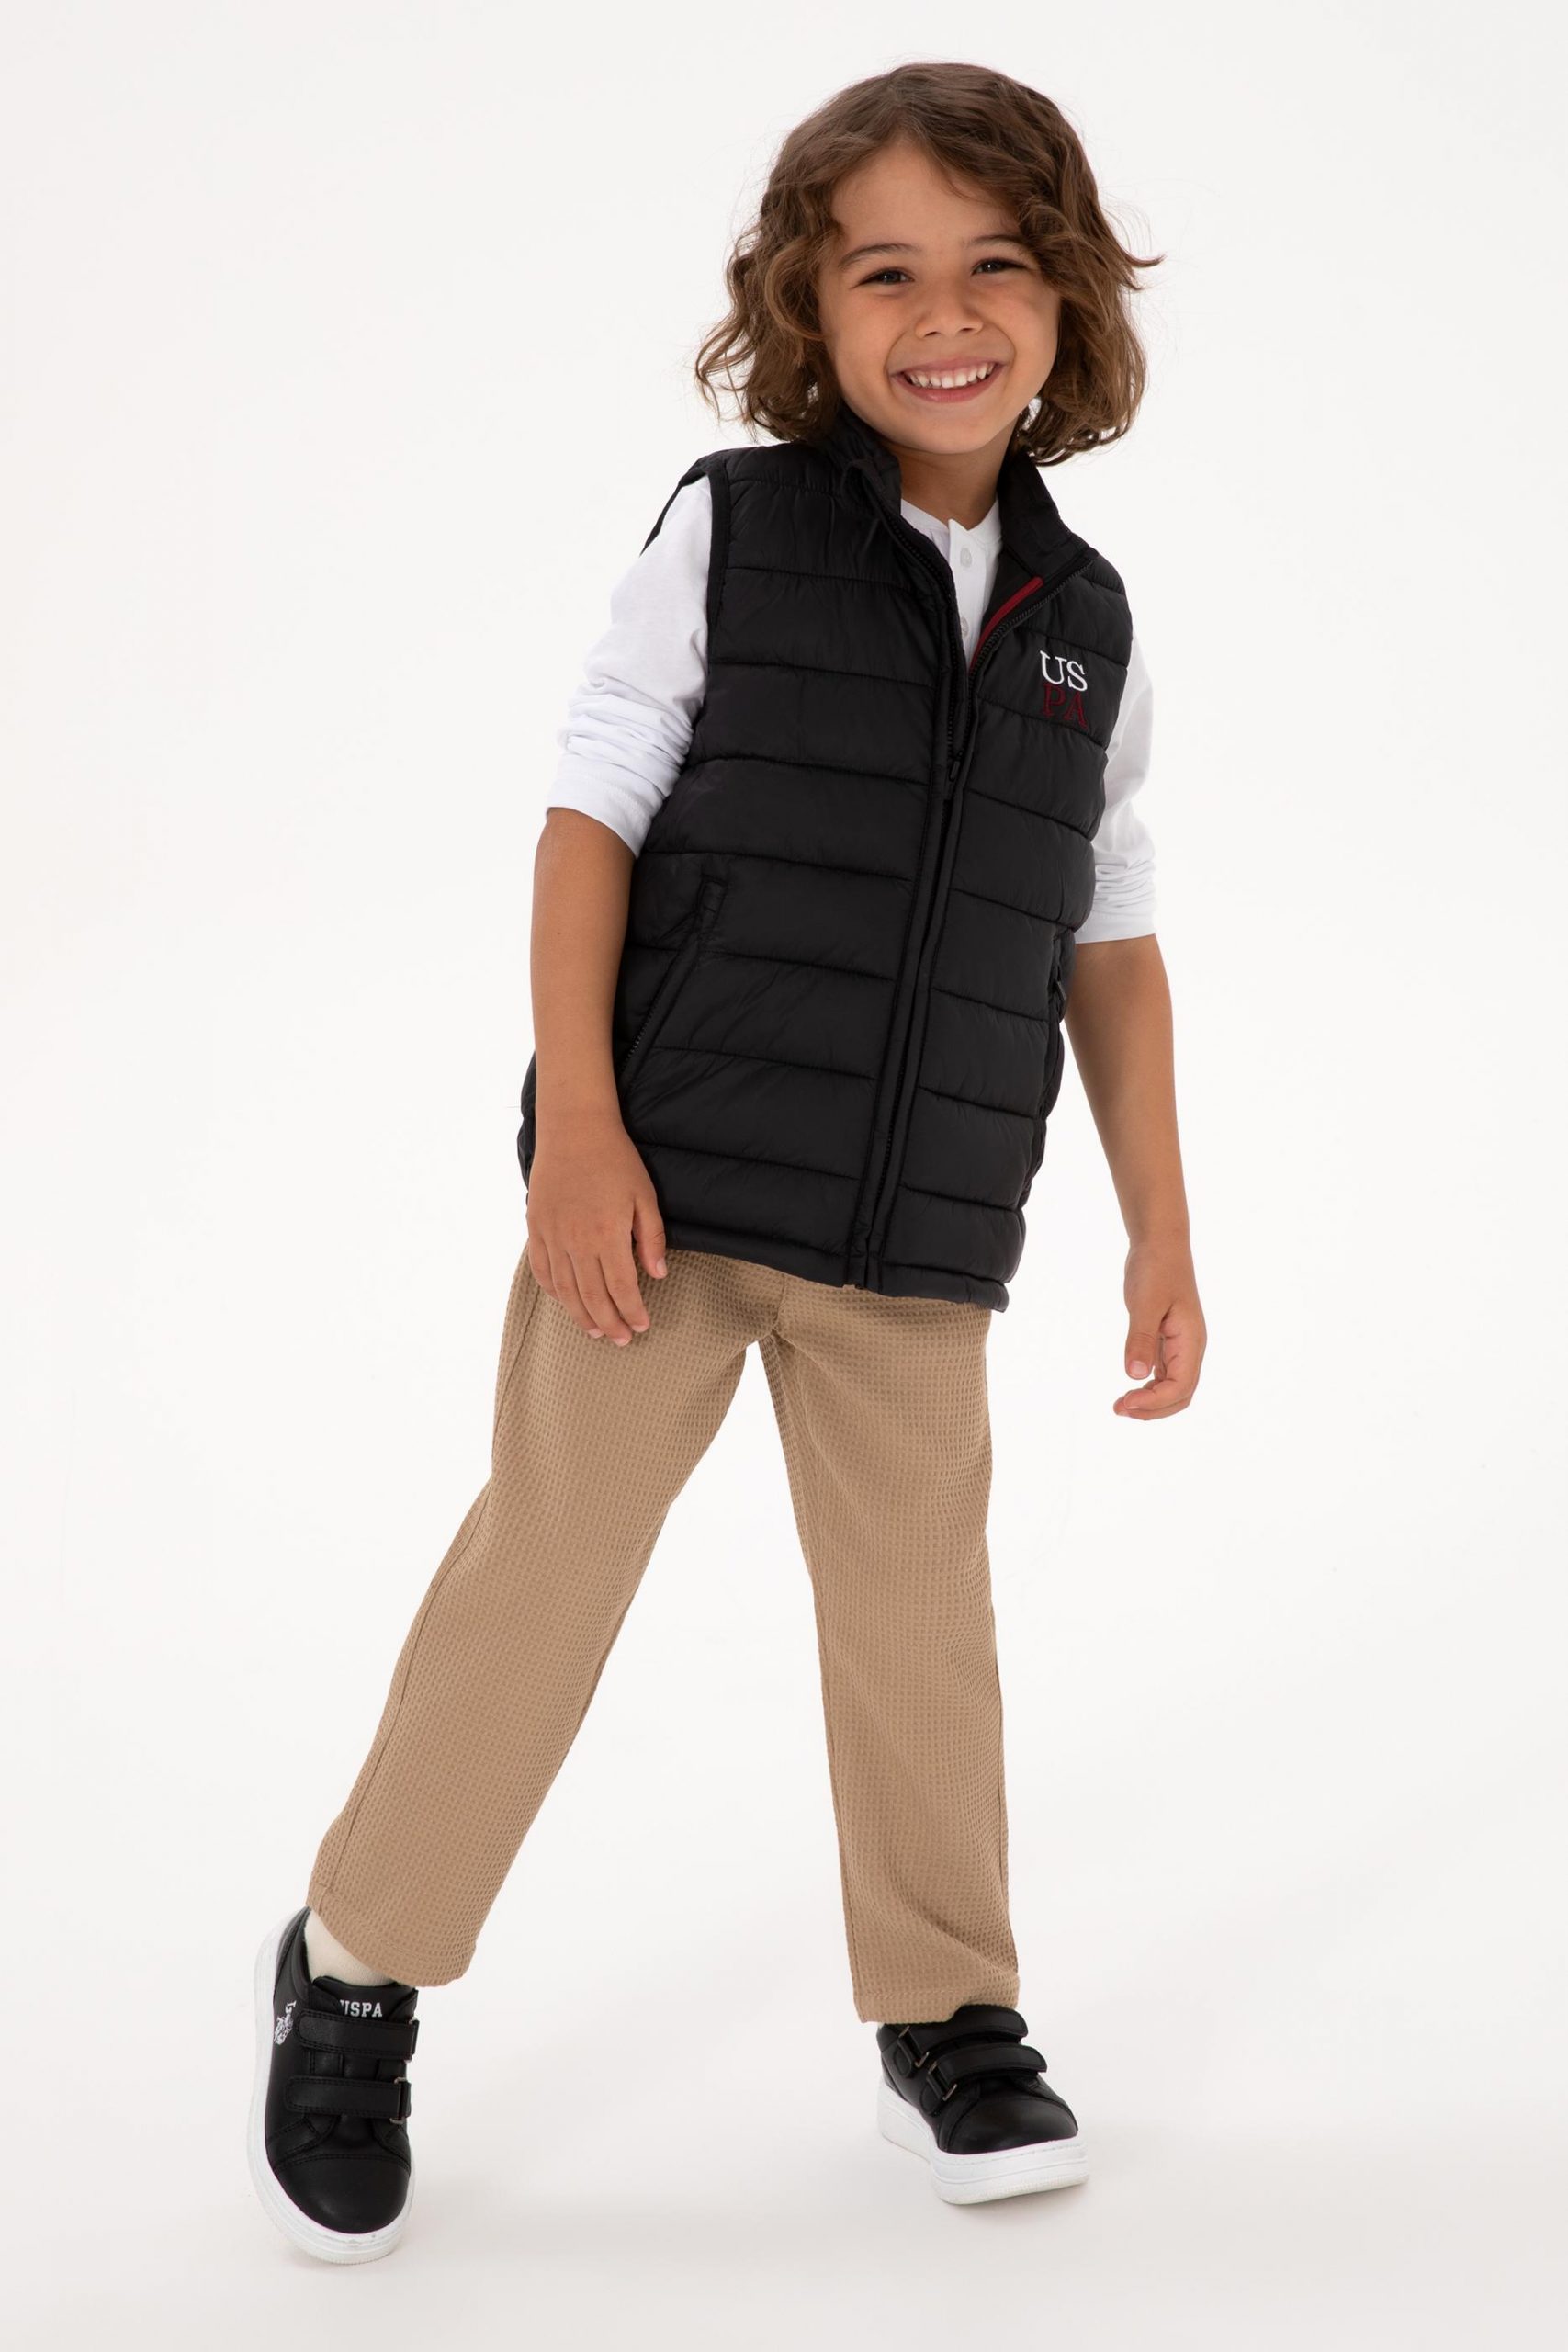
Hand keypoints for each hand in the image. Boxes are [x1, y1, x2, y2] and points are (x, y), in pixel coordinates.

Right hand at [525, 1109, 668, 1343]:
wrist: (573, 1130)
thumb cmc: (615, 1160)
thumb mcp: (644, 1196)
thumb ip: (651, 1238)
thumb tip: (659, 1274)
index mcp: (608, 1235)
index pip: (622, 1288)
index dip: (632, 1312)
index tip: (642, 1326)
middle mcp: (577, 1241)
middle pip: (592, 1296)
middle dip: (608, 1323)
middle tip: (621, 1340)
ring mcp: (552, 1236)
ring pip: (565, 1289)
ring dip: (580, 1315)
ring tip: (594, 1332)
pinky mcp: (536, 1227)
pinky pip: (542, 1269)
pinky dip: (553, 1291)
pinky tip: (564, 1301)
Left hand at [1114, 1235, 1205, 1418]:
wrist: (1160, 1244)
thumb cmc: (1156, 1268)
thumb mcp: (1145, 1303)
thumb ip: (1140, 1339)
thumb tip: (1134, 1376)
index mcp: (1191, 1340)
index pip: (1181, 1386)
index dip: (1154, 1402)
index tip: (1125, 1401)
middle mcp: (1190, 1348)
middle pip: (1180, 1395)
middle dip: (1153, 1409)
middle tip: (1119, 1409)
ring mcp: (1180, 1346)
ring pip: (1172, 1388)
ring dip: (1149, 1401)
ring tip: (1120, 1405)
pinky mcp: (1168, 1341)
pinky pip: (1164, 1374)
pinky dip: (1148, 1387)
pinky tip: (1129, 1389)